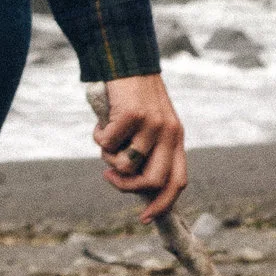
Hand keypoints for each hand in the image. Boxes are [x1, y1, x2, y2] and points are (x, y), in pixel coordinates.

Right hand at [89, 74, 186, 220]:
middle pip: (152, 180)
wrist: (125, 58)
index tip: (144, 217)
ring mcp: (151, 124)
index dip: (162, 204)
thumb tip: (132, 183)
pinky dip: (98, 136)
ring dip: (108, 156)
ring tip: (104, 139)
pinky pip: (108, 143)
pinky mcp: (131, 115)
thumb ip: (146, 151)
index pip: (177, 181)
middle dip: (127, 187)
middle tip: (109, 177)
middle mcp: (169, 133)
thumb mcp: (149, 124)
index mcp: (176, 138)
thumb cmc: (132, 96)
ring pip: (125, 164)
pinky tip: (101, 122)